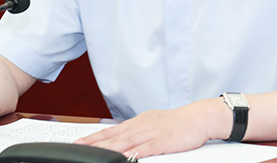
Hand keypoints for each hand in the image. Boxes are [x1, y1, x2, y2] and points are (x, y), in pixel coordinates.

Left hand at [75, 99, 227, 158]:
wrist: (198, 118)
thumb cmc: (176, 123)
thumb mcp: (152, 124)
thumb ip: (136, 133)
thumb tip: (121, 141)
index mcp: (137, 122)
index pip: (110, 131)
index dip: (93, 138)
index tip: (78, 143)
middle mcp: (141, 126)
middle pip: (114, 137)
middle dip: (95, 144)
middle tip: (78, 149)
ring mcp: (152, 133)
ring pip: (127, 142)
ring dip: (110, 149)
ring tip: (96, 155)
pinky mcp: (163, 141)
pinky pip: (147, 148)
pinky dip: (135, 153)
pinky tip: (126, 158)